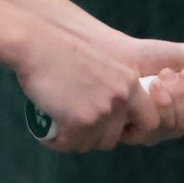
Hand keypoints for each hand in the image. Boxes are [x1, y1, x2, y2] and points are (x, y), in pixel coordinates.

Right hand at [14, 21, 161, 152]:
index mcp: (130, 80)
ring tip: (60, 130)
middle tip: (77, 127)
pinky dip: (57, 142)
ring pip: (92, 143)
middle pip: (116, 136)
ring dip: (76, 140)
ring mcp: (102, 110)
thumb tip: (109, 96)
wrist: (35, 39)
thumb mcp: (100, 53)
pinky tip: (48, 135)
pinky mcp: (80, 121)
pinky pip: (70, 144)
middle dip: (96, 136)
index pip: (148, 120)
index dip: (128, 127)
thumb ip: (113, 77)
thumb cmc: (59, 40)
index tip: (109, 125)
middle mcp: (122, 97)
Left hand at [106, 36, 183, 145]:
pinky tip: (154, 86)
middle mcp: (175, 125)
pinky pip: (159, 128)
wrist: (116, 54)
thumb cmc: (150, 56)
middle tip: (183, 75)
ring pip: (182, 127)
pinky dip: (163, 103)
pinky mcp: (134, 133)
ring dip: (179, 96)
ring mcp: (155, 131)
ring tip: (165, 75)